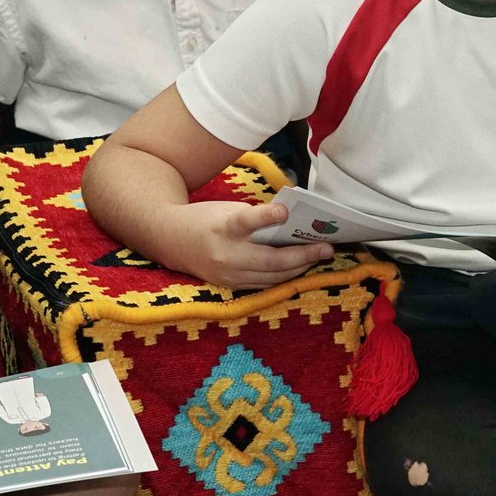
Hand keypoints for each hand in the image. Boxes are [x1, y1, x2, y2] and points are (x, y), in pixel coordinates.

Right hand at [180, 201, 332, 289]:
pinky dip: (285, 276)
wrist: (169, 240)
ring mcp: (228, 274)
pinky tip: (302, 266)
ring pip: (272, 276)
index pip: (246, 221)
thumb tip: (292, 224)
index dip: (266, 216)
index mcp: (224, 228)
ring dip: (299, 268)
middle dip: (302, 255)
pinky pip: (264, 283)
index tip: (285, 210)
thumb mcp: (228, 209)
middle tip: (326, 248)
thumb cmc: (205, 219)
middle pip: (270, 260)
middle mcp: (226, 254)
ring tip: (320, 256)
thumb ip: (256, 218)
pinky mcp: (230, 285)